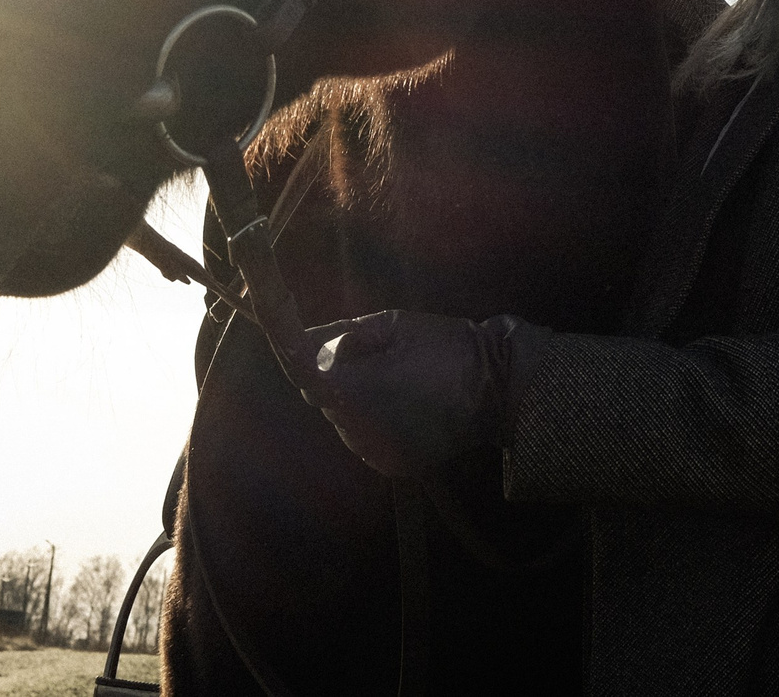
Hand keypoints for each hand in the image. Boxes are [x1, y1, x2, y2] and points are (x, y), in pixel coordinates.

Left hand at [301, 309, 527, 476]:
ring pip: (342, 416)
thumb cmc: (446, 347)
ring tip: (396, 376)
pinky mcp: (389, 465)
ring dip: (353, 396)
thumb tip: (303, 340)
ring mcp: (372, 453)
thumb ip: (341, 334)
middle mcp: (355, 430)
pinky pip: (364, 435)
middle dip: (335, 370)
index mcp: (354, 392)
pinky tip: (403, 402)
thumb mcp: (393, 325)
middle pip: (322, 394)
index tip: (279, 314)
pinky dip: (372, 418)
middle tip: (370, 349)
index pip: (301, 368)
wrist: (498, 389)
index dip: (287, 340)